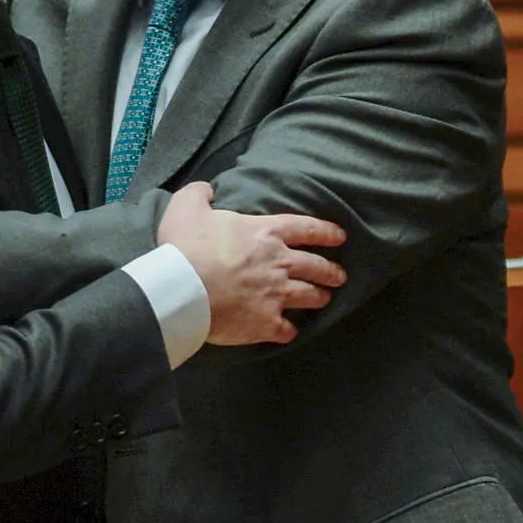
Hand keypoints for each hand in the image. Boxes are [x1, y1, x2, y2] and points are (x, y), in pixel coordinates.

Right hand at [158, 182, 346, 345]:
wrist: (182, 289)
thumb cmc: (186, 246)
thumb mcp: (187, 206)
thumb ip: (199, 193)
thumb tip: (207, 190)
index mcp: (265, 233)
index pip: (306, 228)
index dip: (326, 232)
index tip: (340, 237)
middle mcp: (279, 263)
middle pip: (315, 265)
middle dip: (331, 270)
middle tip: (340, 275)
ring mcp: (276, 295)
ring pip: (309, 296)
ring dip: (319, 297)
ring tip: (325, 299)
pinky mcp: (266, 323)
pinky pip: (286, 330)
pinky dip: (289, 331)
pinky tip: (289, 332)